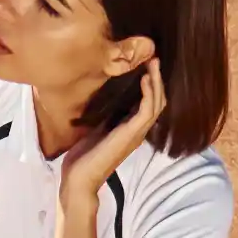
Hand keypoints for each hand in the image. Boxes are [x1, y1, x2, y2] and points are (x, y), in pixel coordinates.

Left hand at [60, 60, 162, 201]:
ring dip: (156, 81)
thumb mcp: (96, 128)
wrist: (79, 179)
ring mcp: (136, 133)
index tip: (146, 63)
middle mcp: (138, 130)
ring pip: (157, 103)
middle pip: (158, 100)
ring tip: (153, 63)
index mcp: (131, 128)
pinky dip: (149, 93)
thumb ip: (105, 115)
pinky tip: (145, 79)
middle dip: (157, 78)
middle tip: (154, 58)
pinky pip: (147, 110)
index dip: (151, 84)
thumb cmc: (83, 157)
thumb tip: (104, 96)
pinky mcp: (131, 135)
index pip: (150, 103)